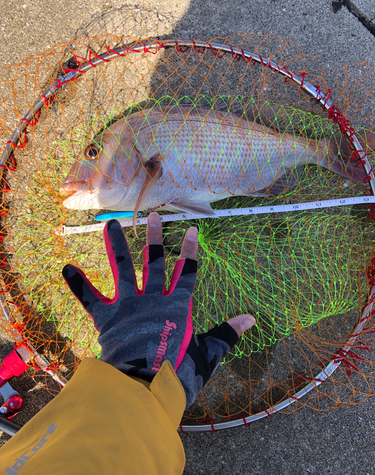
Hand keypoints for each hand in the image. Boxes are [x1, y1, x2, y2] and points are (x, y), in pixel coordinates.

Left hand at [62, 214, 255, 407]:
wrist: (145, 388)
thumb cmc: (178, 373)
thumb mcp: (208, 355)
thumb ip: (227, 334)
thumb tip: (251, 319)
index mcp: (177, 306)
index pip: (188, 272)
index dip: (191, 251)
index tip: (192, 229)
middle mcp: (153, 298)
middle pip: (156, 262)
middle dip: (155, 238)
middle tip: (152, 217)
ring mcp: (129, 305)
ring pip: (124, 268)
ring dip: (117, 245)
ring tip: (111, 224)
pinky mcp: (108, 317)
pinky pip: (90, 297)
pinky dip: (78, 284)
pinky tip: (66, 267)